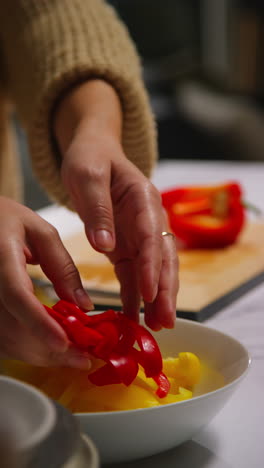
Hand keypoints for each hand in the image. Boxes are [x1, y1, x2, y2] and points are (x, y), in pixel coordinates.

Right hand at [0, 197, 91, 367]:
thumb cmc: (5, 220)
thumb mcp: (41, 232)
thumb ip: (62, 267)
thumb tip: (83, 304)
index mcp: (1, 256)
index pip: (17, 296)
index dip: (40, 324)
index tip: (65, 343)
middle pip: (12, 327)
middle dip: (49, 349)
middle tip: (81, 357)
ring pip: (5, 340)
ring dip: (39, 354)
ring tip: (70, 355)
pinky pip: (0, 339)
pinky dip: (24, 348)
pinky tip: (45, 346)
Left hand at [55, 80, 178, 329]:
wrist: (94, 153)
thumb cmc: (90, 159)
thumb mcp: (87, 176)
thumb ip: (97, 209)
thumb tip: (105, 246)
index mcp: (143, 197)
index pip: (152, 234)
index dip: (152, 265)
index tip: (150, 292)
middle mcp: (149, 218)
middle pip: (163, 257)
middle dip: (165, 290)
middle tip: (165, 321)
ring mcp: (141, 234)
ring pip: (154, 270)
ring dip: (156, 298)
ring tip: (157, 327)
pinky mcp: (128, 245)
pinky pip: (135, 273)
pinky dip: (136, 294)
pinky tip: (135, 316)